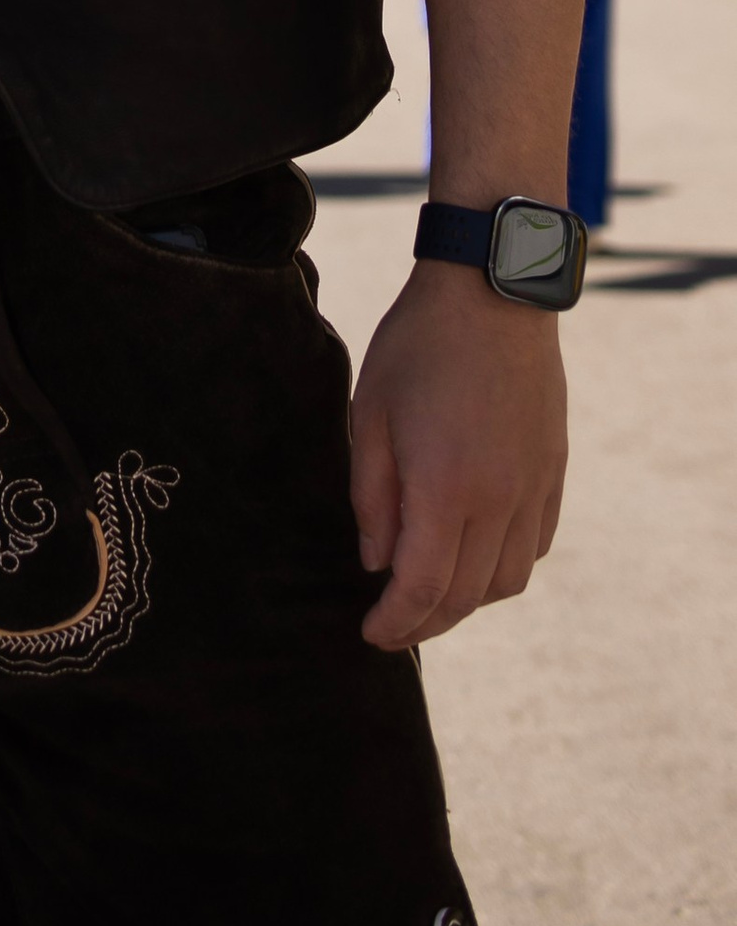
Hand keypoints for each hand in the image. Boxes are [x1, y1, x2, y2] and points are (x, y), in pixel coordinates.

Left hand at [349, 263, 568, 647]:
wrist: (494, 290)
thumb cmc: (419, 344)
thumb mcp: (371, 412)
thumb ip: (372, 495)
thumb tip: (376, 562)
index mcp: (446, 488)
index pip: (424, 588)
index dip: (396, 623)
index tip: (372, 635)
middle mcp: (499, 500)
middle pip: (467, 597)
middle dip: (426, 622)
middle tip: (393, 624)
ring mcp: (533, 488)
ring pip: (507, 581)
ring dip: (469, 601)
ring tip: (432, 593)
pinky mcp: (553, 471)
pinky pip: (534, 545)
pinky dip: (504, 567)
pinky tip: (476, 554)